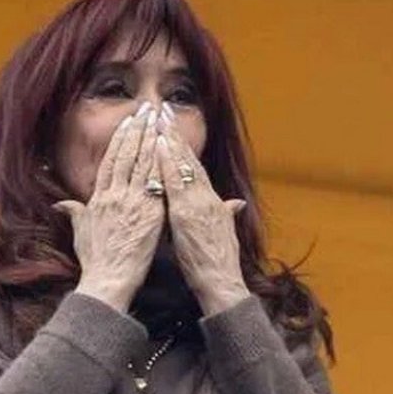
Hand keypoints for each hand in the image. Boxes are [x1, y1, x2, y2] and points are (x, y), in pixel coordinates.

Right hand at [56, 103, 165, 311]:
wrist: (108, 280)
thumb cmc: (95, 262)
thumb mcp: (81, 233)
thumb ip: (74, 214)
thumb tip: (61, 204)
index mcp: (98, 199)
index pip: (110, 162)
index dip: (119, 140)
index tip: (128, 122)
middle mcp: (114, 196)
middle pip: (126, 156)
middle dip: (136, 130)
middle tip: (145, 109)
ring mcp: (132, 202)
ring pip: (142, 163)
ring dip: (150, 138)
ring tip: (157, 119)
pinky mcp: (149, 212)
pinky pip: (156, 181)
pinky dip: (160, 162)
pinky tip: (167, 146)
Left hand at [155, 128, 251, 316]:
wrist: (222, 282)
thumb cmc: (218, 263)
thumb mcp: (223, 233)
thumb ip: (226, 214)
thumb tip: (235, 203)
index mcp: (210, 202)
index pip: (194, 167)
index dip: (182, 145)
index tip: (171, 126)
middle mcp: (205, 197)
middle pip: (187, 159)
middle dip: (173, 134)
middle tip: (161, 111)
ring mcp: (197, 203)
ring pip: (181, 165)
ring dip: (168, 140)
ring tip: (157, 119)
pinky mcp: (188, 214)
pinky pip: (175, 183)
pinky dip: (167, 163)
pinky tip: (157, 147)